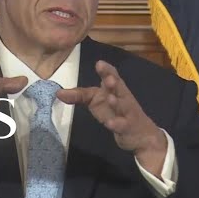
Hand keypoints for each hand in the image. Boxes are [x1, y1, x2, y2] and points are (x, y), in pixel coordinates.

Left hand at [56, 60, 166, 176]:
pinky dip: (117, 124)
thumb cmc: (115, 112)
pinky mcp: (128, 128)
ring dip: (117, 102)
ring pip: (123, 106)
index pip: (113, 76)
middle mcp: (123, 98)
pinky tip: (110, 124)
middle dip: (114, 83)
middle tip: (108, 79)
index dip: (107, 70)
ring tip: (110, 98)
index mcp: (115, 89)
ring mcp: (127, 113)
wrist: (140, 134)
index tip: (100, 63)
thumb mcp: (96, 101)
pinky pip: (122, 125)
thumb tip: (58, 93)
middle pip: (120, 88)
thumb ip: (79, 95)